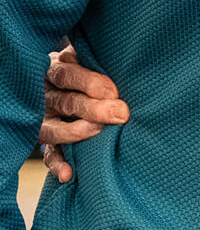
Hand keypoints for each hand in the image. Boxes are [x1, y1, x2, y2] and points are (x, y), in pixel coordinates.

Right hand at [38, 45, 129, 182]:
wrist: (58, 80)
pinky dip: (57, 164)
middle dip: (93, 108)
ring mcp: (42, 120)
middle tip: (120, 113)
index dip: (89, 83)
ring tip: (97, 132)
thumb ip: (97, 58)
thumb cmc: (84, 65)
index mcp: (55, 69)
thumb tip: (127, 60)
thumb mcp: (86, 56)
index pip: (67, 75)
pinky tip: (69, 174)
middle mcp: (45, 95)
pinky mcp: (43, 141)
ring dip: (75, 133)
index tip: (114, 91)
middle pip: (66, 102)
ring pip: (53, 129)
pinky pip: (47, 154)